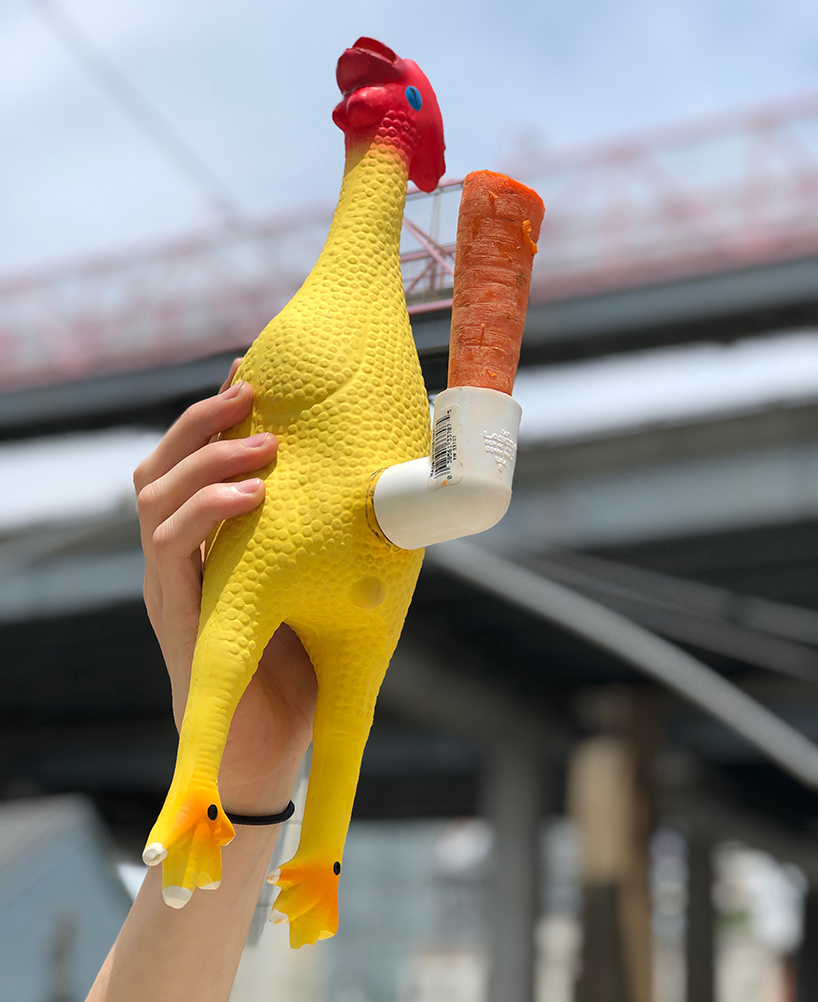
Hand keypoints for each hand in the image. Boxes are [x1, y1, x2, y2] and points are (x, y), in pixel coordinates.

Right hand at [133, 360, 316, 813]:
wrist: (269, 745)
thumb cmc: (298, 659)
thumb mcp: (313, 578)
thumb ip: (323, 530)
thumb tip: (384, 475)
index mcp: (206, 540)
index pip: (194, 461)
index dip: (216, 414)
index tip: (252, 370)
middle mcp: (177, 553)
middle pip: (161, 465)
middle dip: (202, 420)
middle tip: (250, 389)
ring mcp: (168, 580)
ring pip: (154, 494)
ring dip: (206, 458)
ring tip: (262, 441)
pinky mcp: (173, 610)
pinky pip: (169, 545)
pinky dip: (207, 510)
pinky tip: (253, 498)